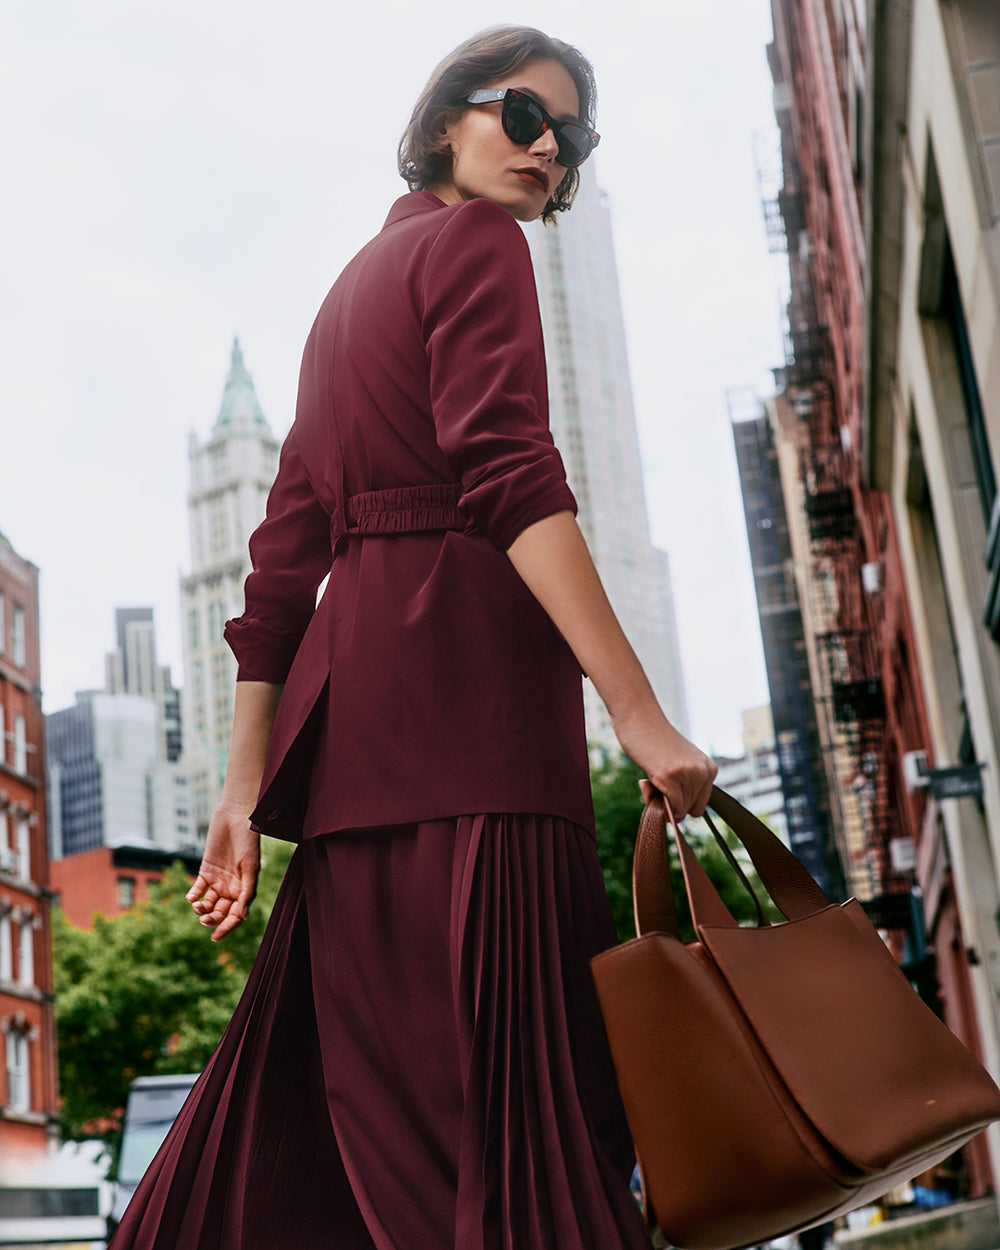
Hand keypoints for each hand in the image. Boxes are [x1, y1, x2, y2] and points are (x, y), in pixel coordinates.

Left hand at [186, 802, 260, 940]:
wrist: (236, 817)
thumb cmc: (248, 840)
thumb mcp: (251, 867)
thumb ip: (247, 891)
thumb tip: (242, 917)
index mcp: (245, 889)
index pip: (235, 916)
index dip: (227, 927)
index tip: (215, 937)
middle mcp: (231, 887)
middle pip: (220, 912)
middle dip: (212, 919)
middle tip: (205, 919)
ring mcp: (218, 879)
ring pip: (208, 903)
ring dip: (201, 909)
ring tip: (197, 906)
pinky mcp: (205, 870)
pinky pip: (198, 888)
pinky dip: (193, 896)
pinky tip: (191, 897)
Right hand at [612, 701, 716, 819]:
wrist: (639, 716)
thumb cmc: (655, 740)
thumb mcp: (681, 760)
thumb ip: (687, 782)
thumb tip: (680, 814)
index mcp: (709, 768)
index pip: (700, 805)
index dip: (682, 802)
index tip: (667, 787)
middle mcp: (702, 772)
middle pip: (691, 810)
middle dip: (671, 803)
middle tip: (655, 782)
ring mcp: (686, 775)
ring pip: (679, 810)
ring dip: (660, 801)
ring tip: (649, 778)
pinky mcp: (669, 777)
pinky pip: (669, 807)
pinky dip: (655, 801)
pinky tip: (646, 781)